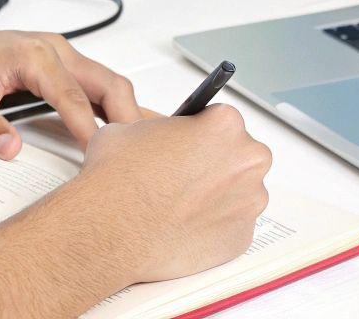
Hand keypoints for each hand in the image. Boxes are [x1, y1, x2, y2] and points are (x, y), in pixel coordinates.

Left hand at [0, 28, 141, 158]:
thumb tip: (12, 150)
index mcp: (33, 54)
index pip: (73, 96)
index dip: (91, 129)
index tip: (102, 158)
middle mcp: (52, 49)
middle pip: (108, 83)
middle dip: (129, 117)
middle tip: (143, 156)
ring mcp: (57, 56)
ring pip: (105, 83)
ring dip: (123, 112)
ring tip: (139, 149)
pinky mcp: (55, 67)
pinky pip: (92, 86)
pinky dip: (109, 107)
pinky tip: (121, 131)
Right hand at [77, 104, 272, 282]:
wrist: (110, 228)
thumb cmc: (119, 179)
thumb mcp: (131, 127)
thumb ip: (162, 129)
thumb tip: (162, 137)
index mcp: (224, 125)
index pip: (222, 121)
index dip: (202, 133)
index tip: (191, 145)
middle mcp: (246, 160)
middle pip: (239, 156)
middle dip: (216, 164)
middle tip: (184, 177)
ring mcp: (249, 201)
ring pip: (239, 193)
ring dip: (217, 197)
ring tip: (181, 205)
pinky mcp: (242, 237)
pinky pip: (233, 227)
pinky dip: (214, 227)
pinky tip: (185, 226)